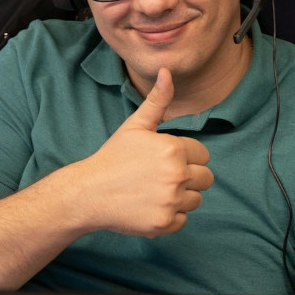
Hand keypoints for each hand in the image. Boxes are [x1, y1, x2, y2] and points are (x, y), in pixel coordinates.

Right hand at [80, 68, 213, 236]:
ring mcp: (171, 201)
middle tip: (161, 177)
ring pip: (196, 200)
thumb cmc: (113, 156)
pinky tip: (151, 206)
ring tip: (155, 191)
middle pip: (206, 179)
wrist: (89, 192)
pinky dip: (170, 216)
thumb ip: (158, 101)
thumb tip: (167, 71)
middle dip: (188, 177)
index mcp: (174, 149)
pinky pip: (183, 220)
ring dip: (181, 197)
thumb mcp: (136, 126)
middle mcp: (176, 175)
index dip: (186, 157)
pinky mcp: (164, 223)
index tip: (163, 160)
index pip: (203, 155)